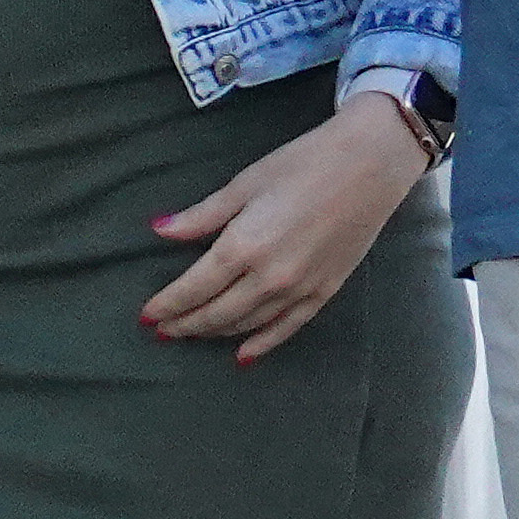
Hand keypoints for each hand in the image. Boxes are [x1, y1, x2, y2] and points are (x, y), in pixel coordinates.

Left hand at [144, 93, 428, 363]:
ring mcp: (298, 288)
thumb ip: (202, 215)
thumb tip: (159, 230)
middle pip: (215, 313)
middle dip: (184, 324)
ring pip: (246, 324)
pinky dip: (261, 343)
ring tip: (194, 333)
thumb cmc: (305, 163)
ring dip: (215, 332)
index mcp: (242, 246)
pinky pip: (286, 328)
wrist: (371, 163)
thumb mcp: (245, 183)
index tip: (147, 315)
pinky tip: (243, 355)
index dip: (167, 305)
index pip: (192, 288)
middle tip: (163, 330)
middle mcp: (268, 277)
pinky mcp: (324, 291)